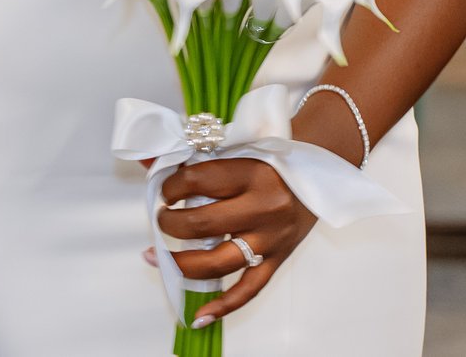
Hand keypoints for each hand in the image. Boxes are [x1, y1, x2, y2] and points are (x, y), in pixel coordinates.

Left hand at [153, 157, 318, 326]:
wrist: (318, 174)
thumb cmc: (274, 160)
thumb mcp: (237, 149)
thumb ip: (193, 156)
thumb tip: (147, 161)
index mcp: (251, 174)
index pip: (196, 181)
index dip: (171, 187)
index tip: (164, 190)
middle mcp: (262, 208)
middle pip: (202, 224)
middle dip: (170, 224)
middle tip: (162, 219)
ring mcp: (271, 239)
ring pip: (219, 262)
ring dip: (183, 264)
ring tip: (158, 258)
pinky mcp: (277, 259)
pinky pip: (249, 289)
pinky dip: (224, 306)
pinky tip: (200, 315)